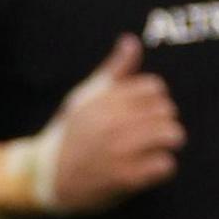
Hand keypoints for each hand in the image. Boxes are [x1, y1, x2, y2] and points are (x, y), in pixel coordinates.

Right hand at [48, 34, 183, 212]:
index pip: (154, 88)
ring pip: (171, 135)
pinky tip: (146, 167)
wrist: (48, 175)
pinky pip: (165, 164)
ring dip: (166, 142)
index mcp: (105, 100)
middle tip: (149, 131)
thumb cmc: (71, 131)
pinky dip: (160, 166)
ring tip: (153, 147)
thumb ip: (114, 69)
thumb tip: (131, 41)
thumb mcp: (86, 96)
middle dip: (162, 120)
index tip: (143, 110)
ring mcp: (119, 151)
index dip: (153, 99)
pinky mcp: (125, 177)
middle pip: (166, 111)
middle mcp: (112, 122)